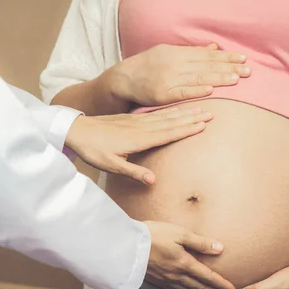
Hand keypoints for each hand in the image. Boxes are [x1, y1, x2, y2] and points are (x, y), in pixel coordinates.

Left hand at [65, 105, 212, 184]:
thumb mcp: (110, 165)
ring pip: (165, 115)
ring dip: (184, 111)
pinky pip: (155, 113)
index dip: (186, 129)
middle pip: (171, 121)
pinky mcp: (131, 119)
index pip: (167, 133)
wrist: (76, 130)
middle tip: (212, 112)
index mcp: (137, 139)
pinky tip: (177, 108)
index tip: (203, 124)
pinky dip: (169, 110)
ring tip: (200, 107)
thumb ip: (132, 172)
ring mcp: (136, 121)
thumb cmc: (93, 150)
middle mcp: (140, 127)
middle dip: (191, 117)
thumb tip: (153, 181)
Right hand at [110, 44, 249, 106]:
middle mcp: (173, 63)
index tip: (243, 59)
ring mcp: (167, 78)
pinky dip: (196, 90)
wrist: (122, 79)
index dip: (225, 57)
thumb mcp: (167, 52)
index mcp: (176, 52)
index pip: (206, 55)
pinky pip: (182, 92)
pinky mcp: (161, 94)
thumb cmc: (147, 66)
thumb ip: (191, 52)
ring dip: (218, 78)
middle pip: (205, 65)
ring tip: (236, 79)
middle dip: (228, 67)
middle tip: (248, 70)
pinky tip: (211, 90)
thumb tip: (214, 47)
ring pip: (197, 77)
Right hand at [146, 221, 235, 288]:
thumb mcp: (179, 233)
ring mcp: (167, 279)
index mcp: (185, 263)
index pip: (208, 277)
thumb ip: (200, 242)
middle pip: (201, 288)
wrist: (127, 244)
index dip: (221, 284)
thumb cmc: (154, 234)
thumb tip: (220, 248)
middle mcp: (177, 275)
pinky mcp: (158, 280)